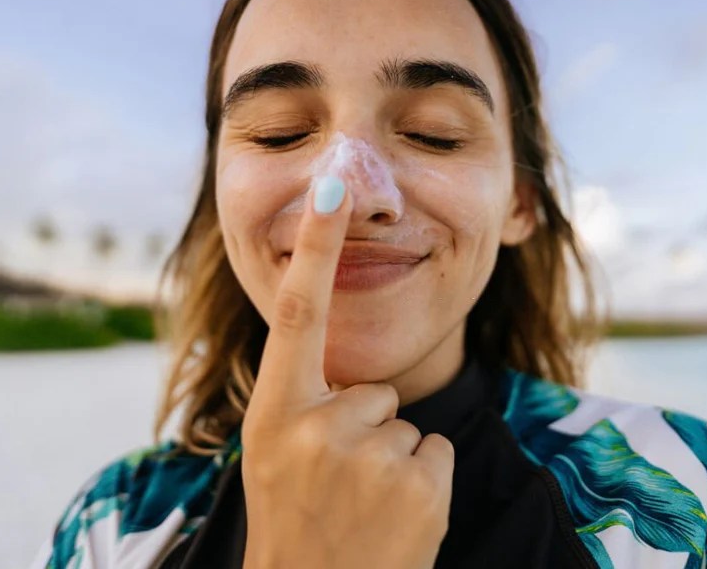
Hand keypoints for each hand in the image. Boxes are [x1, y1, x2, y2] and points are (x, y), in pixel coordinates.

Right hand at [240, 175, 453, 568]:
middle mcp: (314, 427)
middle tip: (338, 485)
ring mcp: (368, 457)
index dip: (314, 246)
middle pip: (375, 388)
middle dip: (367, 428)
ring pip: (406, 422)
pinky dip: (423, 482)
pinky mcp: (419, 483)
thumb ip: (301, 399)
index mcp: (273, 412)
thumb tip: (336, 349)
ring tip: (362, 505)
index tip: (331, 185)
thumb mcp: (271, 455)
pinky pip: (434, 450)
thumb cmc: (295, 521)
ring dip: (393, 459)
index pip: (297, 314)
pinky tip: (393, 517)